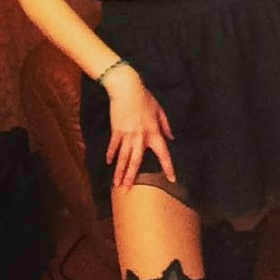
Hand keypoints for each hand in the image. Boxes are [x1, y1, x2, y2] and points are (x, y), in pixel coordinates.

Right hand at [105, 67, 174, 189]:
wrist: (126, 88)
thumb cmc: (144, 97)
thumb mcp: (159, 110)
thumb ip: (165, 125)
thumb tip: (171, 137)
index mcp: (154, 132)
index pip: (163, 153)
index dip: (168, 167)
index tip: (172, 179)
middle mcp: (140, 137)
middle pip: (136, 161)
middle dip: (132, 177)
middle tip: (128, 190)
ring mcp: (127, 135)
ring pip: (123, 158)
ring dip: (119, 172)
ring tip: (116, 184)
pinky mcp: (116, 130)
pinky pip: (113, 146)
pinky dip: (110, 154)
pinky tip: (108, 162)